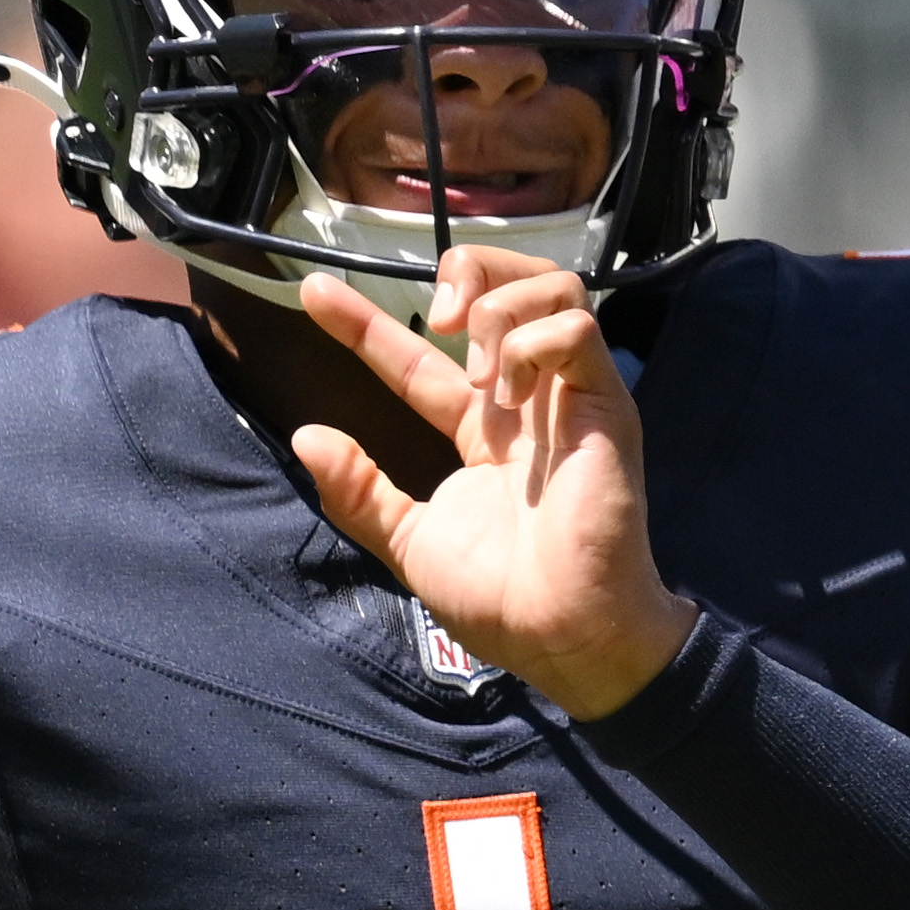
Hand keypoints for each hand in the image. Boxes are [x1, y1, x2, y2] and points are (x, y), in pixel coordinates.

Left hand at [292, 248, 699, 720]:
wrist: (562, 635)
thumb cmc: (500, 601)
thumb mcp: (410, 542)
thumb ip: (359, 491)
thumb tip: (305, 437)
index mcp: (484, 434)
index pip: (421, 358)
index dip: (365, 323)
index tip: (314, 292)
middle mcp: (530, 404)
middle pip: (509, 288)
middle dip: (468, 274)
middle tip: (439, 320)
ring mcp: (570, 399)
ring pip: (553, 288)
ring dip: (500, 307)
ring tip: (478, 369)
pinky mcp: (604, 405)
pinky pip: (578, 328)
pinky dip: (532, 342)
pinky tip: (508, 394)